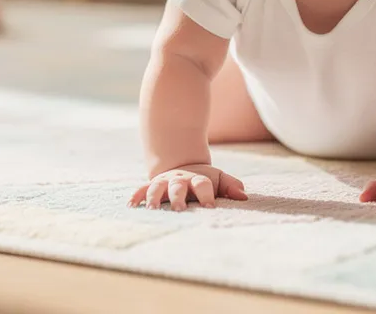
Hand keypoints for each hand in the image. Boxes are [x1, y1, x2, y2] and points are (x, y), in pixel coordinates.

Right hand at [128, 164, 247, 210]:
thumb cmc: (204, 180)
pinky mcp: (151, 186)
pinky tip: (131, 206)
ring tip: (151, 210)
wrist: (182, 166)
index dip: (207, 196)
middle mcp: (179, 180)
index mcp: (197, 179)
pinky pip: (141, 190)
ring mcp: (164, 182)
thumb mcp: (219, 179)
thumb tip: (244, 196)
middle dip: (178, 198)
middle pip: (178, 187)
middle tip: (179, 210)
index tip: (210, 208)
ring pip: (157, 188)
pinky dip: (136, 197)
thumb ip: (231, 186)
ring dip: (153, 198)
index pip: (203, 185)